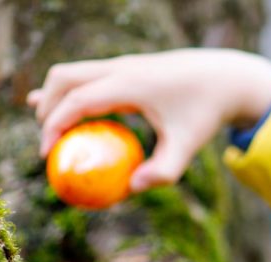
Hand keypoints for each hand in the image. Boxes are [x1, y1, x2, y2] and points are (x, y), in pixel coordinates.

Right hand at [27, 48, 270, 191]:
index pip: (77, 100)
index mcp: (129, 84)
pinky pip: (89, 76)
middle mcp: (120, 68)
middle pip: (63, 78)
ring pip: (72, 72)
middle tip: (47, 144)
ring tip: (50, 130)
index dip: (55, 125)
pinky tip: (72, 114)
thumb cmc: (205, 114)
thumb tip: (132, 189)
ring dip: (56, 97)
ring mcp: (122, 63)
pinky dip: (74, 94)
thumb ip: (163, 171)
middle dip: (46, 107)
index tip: (47, 154)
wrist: (223, 79)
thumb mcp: (188, 146)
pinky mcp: (126, 66)